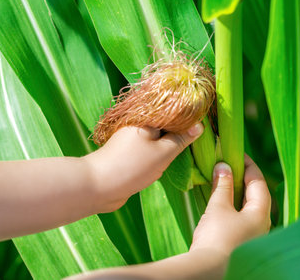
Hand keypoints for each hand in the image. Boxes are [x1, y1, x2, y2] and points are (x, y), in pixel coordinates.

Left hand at [84, 123, 203, 212]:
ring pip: (158, 139)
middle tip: (193, 144)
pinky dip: (158, 156)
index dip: (188, 119)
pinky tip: (163, 165)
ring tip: (178, 155)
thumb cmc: (131, 167)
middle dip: (178, 135)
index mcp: (145, 118)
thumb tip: (199, 126)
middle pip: (166, 125)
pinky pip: (149, 150)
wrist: (98, 187)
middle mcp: (138, 125)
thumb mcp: (163, 153)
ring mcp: (132, 140)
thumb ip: (181, 139)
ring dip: (167, 148)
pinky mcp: (129, 154)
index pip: (172, 111)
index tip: (201, 128)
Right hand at [190, 155, 270, 258]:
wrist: (211, 271)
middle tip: (229, 165)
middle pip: (256, 194)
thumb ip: (223, 185)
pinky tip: (222, 204)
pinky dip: (234, 206)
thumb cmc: (218, 237)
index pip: (258, 181)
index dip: (247, 165)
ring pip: (249, 207)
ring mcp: (254, 235)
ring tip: (224, 181)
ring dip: (238, 192)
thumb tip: (224, 166)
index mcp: (261, 213)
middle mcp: (263, 224)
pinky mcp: (243, 242)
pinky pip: (243, 218)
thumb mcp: (219, 207)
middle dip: (243, 178)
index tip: (236, 153)